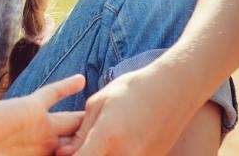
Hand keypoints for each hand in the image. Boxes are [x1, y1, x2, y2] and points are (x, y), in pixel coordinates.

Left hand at [57, 67, 201, 155]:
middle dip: (86, 155)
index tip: (63, 150)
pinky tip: (117, 142)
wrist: (175, 89)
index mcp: (107, 138)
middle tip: (80, 145)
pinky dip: (118, 154)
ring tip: (101, 141)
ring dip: (103, 154)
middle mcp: (126, 155)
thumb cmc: (133, 90)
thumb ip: (81, 132)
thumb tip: (63, 152)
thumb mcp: (98, 104)